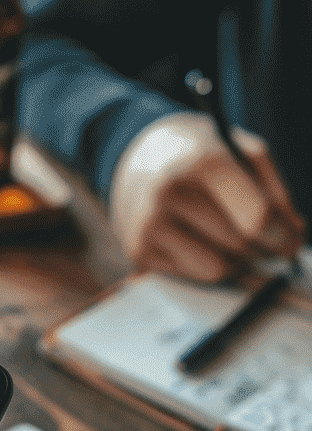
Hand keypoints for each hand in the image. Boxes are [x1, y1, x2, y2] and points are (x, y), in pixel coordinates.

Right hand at [109, 112, 305, 281]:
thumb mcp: (243, 153)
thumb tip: (290, 238)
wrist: (139, 160)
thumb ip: (275, 191)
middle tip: (267, 244)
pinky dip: (208, 266)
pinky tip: (203, 245)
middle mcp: (169, 193)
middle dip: (262, 249)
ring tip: (233, 244)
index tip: (291, 243)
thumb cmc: (201, 158)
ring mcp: (149, 225)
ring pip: (218, 269)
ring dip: (235, 263)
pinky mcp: (138, 249)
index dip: (282, 237)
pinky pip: (194, 276)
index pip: (257, 218)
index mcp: (202, 162)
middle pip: (240, 245)